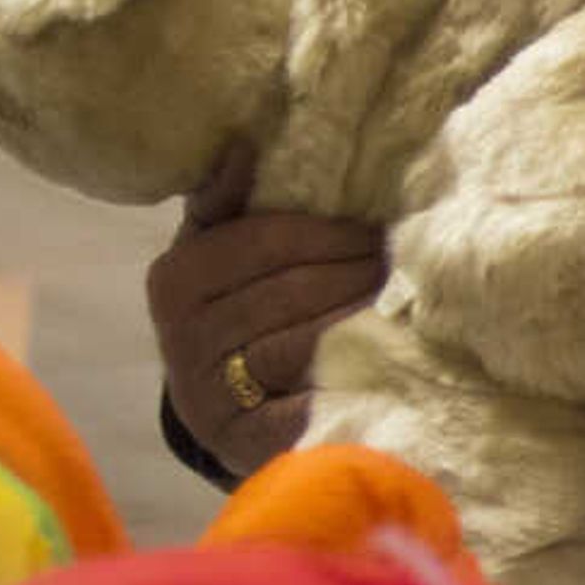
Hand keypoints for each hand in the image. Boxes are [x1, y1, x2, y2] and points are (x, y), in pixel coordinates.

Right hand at [147, 139, 386, 480]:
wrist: (225, 413)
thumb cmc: (234, 315)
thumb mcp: (220, 254)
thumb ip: (227, 204)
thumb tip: (241, 144)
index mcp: (174, 280)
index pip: (265, 241)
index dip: (331, 233)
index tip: (380, 228)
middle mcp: (183, 339)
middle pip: (294, 291)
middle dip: (359, 271)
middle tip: (407, 263)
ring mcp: (212, 396)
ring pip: (309, 341)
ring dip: (367, 318)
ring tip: (410, 302)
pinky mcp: (246, 440)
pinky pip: (312, 399)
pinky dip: (354, 376)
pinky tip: (392, 358)